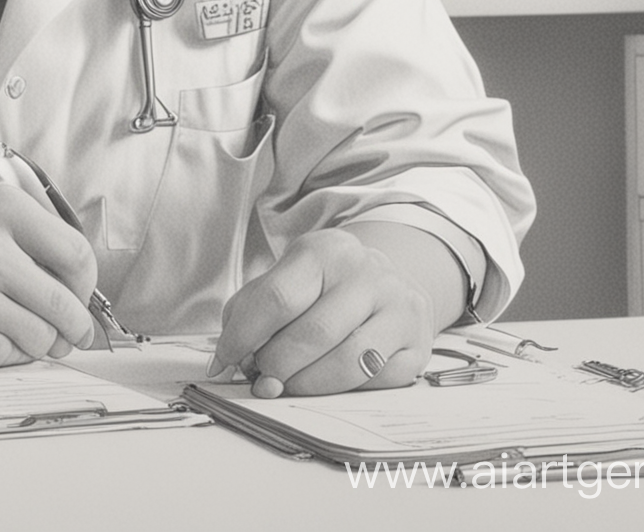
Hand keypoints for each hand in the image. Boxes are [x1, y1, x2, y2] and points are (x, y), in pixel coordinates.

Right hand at [0, 185, 97, 369]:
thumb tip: (84, 293)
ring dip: (36, 345)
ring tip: (14, 334)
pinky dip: (0, 356)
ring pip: (41, 336)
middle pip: (65, 302)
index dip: (84, 286)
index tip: (76, 298)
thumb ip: (28, 247)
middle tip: (67, 335)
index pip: (77, 253)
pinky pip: (4, 356)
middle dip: (73, 328)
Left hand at [211, 224, 454, 396]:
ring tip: (289, 384)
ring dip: (306, 385)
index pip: (277, 298)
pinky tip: (328, 382)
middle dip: (276, 366)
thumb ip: (250, 311)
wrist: (389, 280)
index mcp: (325, 251)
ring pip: (347, 363)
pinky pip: (377, 383)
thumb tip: (225, 361)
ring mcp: (400, 309)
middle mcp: (368, 274)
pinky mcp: (419, 346)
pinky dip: (343, 392)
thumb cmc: (324, 285)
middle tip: (262, 378)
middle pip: (311, 335)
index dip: (244, 337)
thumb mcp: (287, 277)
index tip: (225, 361)